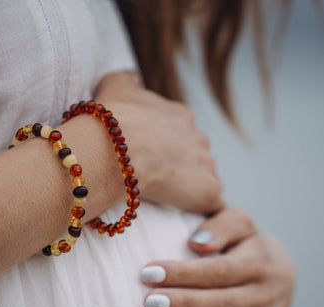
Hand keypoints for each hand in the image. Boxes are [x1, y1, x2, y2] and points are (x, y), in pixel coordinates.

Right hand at [95, 72, 223, 213]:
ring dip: (189, 189)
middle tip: (156, 181)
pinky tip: (186, 212)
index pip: (181, 134)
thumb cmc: (112, 121)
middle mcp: (199, 138)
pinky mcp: (208, 192)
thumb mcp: (115, 85)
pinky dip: (200, 209)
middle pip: (195, 157)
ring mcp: (207, 165)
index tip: (149, 159)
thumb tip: (134, 77)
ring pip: (203, 179)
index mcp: (181, 117)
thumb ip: (127, 78)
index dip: (165, 148)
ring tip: (166, 200)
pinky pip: (210, 204)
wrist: (117, 149)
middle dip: (180, 169)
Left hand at [140, 207, 295, 306]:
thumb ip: (221, 227)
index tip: (148, 274)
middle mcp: (265, 295)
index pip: (216, 270)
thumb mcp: (240, 224)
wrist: (282, 270)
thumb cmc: (248, 244)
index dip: (182, 273)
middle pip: (222, 303)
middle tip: (149, 304)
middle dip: (184, 304)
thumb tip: (196, 243)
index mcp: (256, 263)